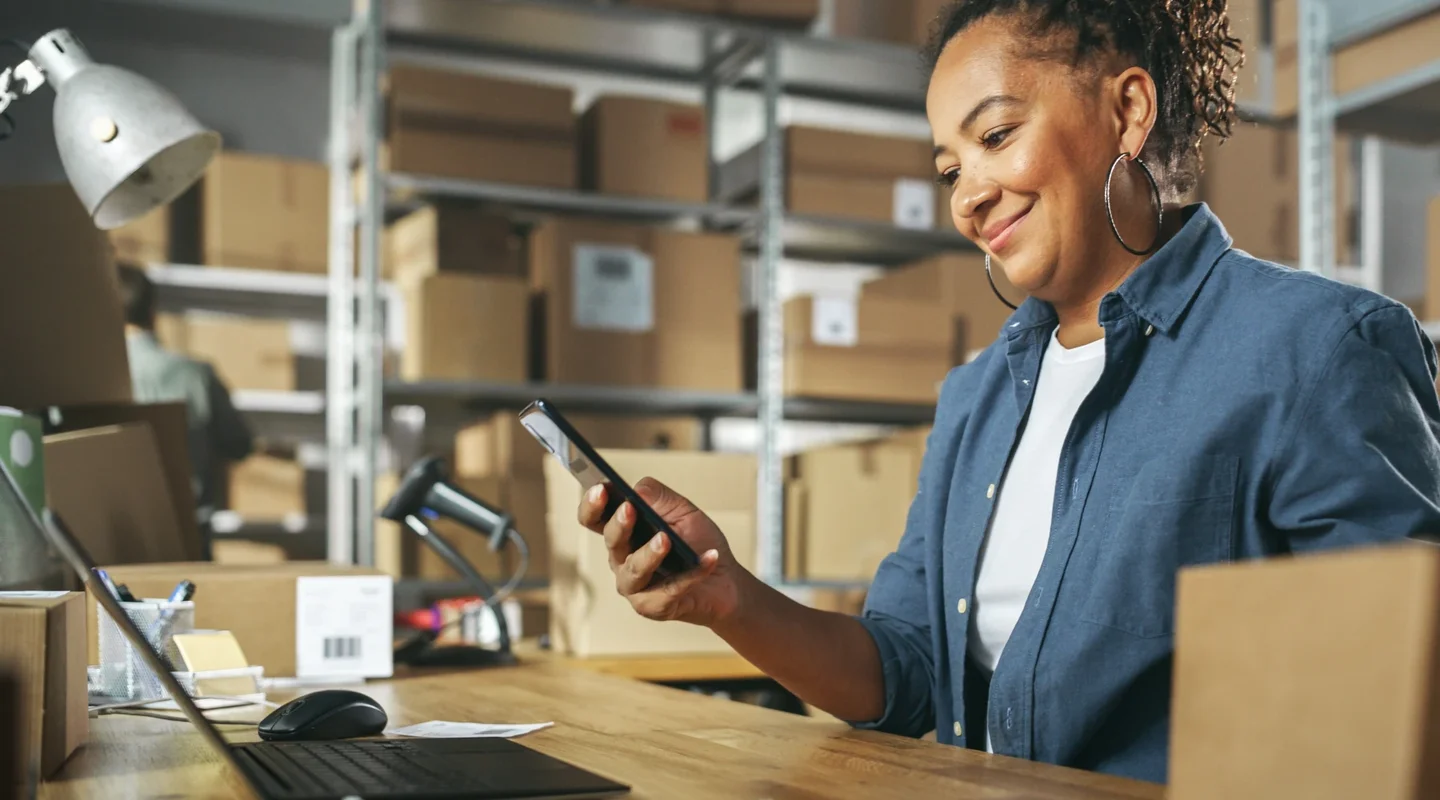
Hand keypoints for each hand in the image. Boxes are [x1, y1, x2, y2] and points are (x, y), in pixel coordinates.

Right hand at [577, 478, 745, 627]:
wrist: (725, 579)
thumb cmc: (697, 542)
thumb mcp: (682, 511)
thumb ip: (659, 497)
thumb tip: (638, 489)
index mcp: (622, 534)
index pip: (594, 519)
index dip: (591, 505)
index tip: (600, 488)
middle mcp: (621, 560)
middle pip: (612, 541)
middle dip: (620, 524)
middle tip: (630, 508)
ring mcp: (635, 587)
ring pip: (634, 570)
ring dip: (649, 553)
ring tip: (665, 539)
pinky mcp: (654, 607)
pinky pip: (670, 589)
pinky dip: (692, 573)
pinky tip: (709, 558)